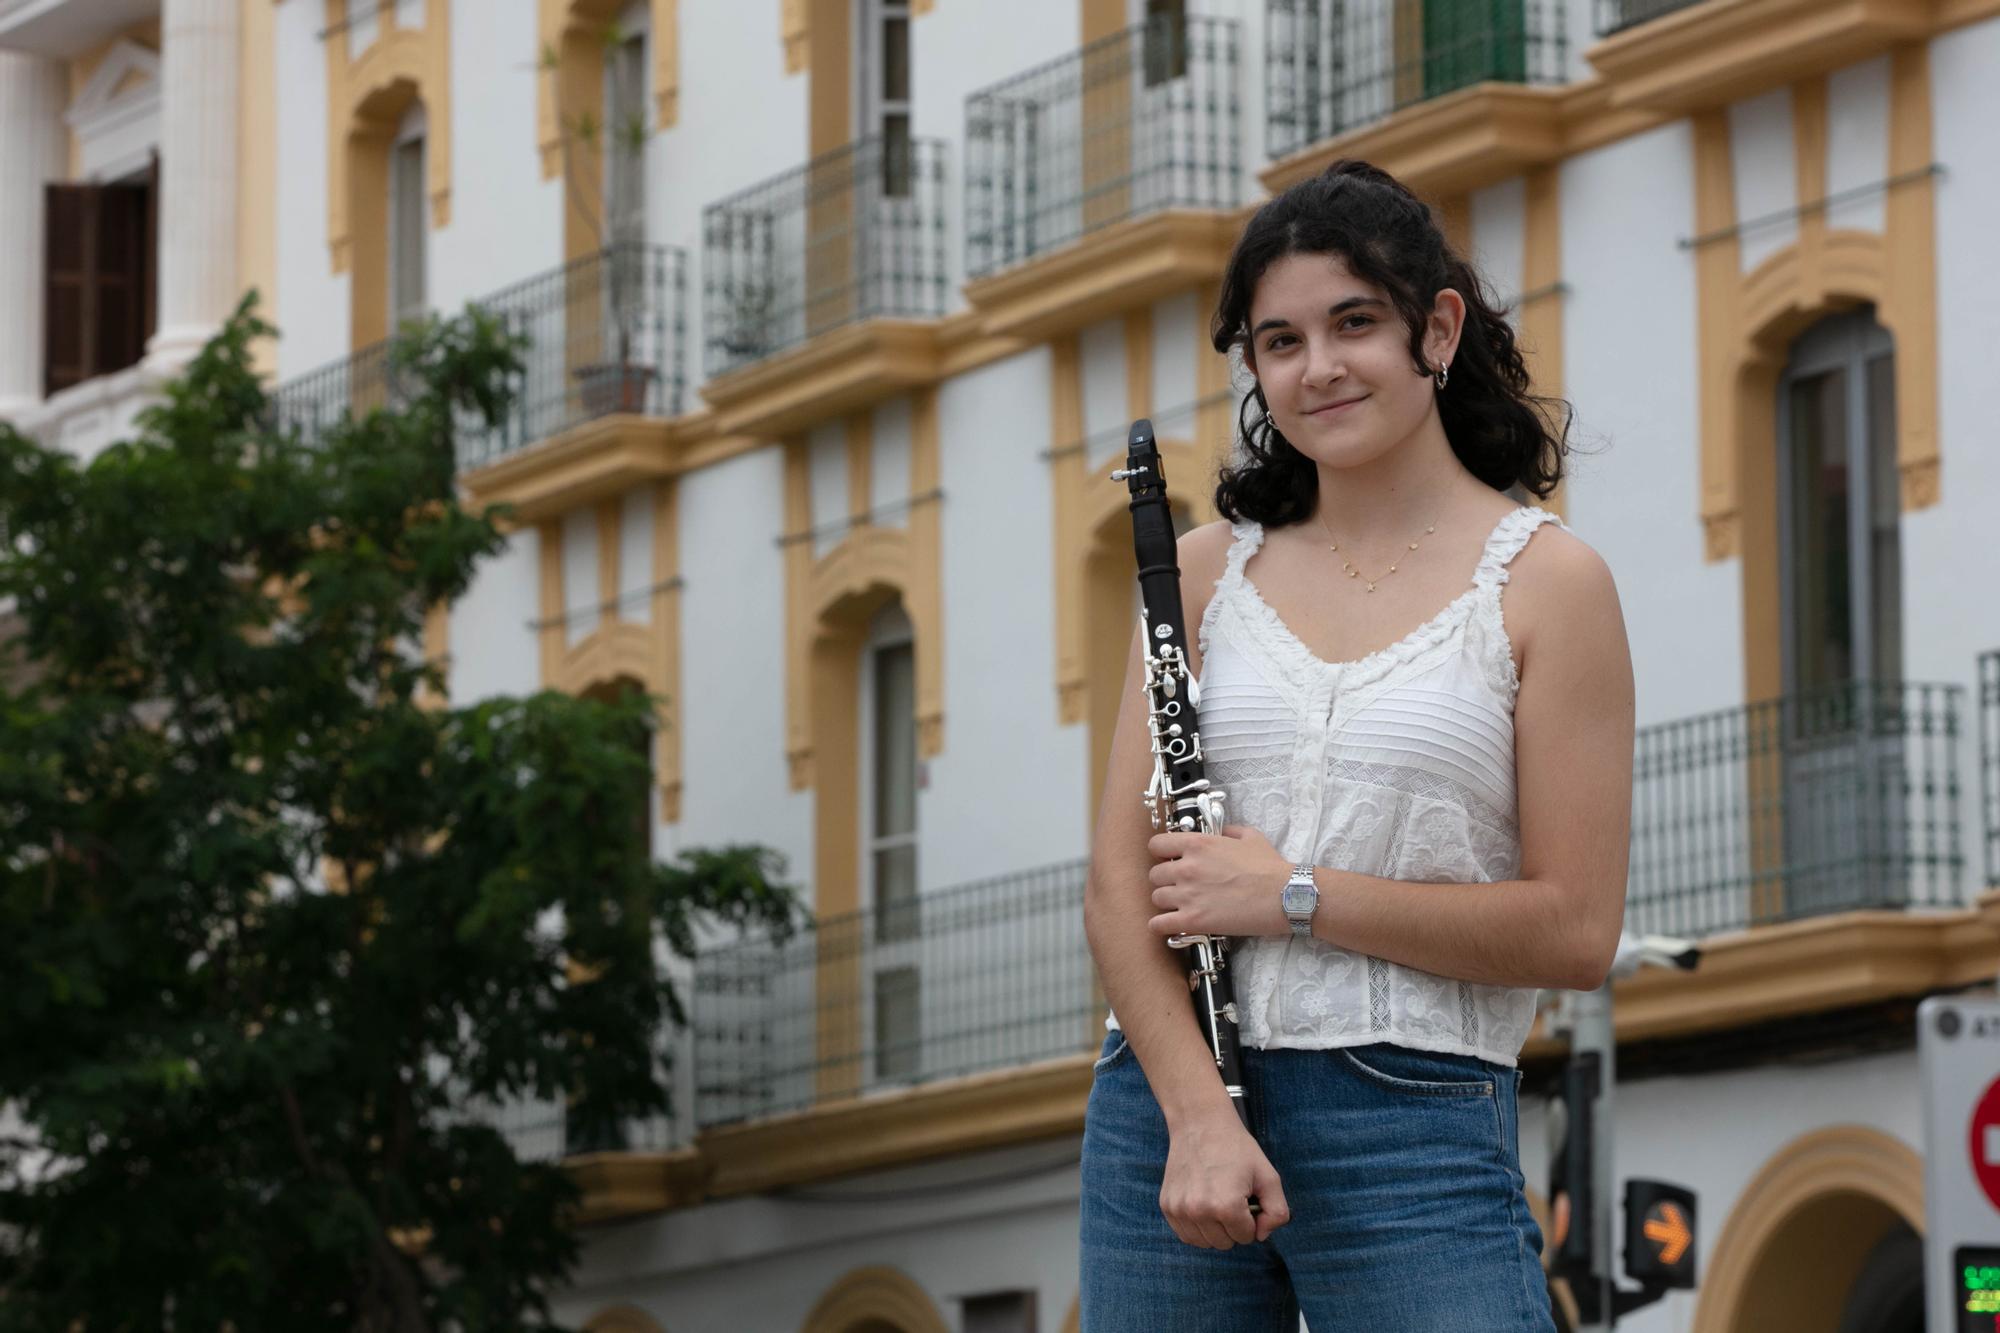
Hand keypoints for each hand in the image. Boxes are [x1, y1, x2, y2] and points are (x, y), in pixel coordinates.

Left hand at [1145, 825, 1291, 938]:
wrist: (1284, 895)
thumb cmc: (1270, 866)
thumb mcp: (1250, 836)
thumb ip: (1229, 831)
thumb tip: (1222, 833)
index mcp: (1197, 844)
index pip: (1156, 845)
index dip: (1162, 853)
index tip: (1170, 860)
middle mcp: (1186, 868)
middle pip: (1154, 874)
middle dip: (1166, 880)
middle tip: (1180, 886)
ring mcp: (1187, 895)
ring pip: (1156, 898)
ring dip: (1166, 902)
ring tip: (1181, 906)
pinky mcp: (1193, 921)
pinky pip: (1159, 924)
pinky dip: (1161, 926)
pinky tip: (1171, 925)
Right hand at [1161, 1112, 1291, 1247]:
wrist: (1200, 1124)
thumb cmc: (1236, 1148)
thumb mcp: (1269, 1176)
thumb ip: (1277, 1212)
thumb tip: (1261, 1235)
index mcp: (1226, 1206)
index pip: (1246, 1237)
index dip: (1252, 1220)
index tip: (1247, 1198)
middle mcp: (1199, 1212)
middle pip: (1225, 1243)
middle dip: (1233, 1226)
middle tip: (1232, 1198)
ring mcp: (1179, 1210)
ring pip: (1204, 1243)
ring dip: (1214, 1230)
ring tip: (1217, 1202)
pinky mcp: (1167, 1206)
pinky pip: (1186, 1235)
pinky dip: (1197, 1228)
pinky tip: (1202, 1206)